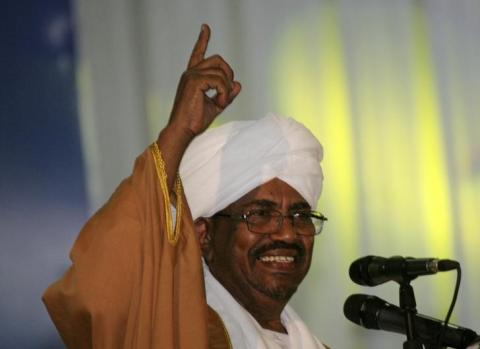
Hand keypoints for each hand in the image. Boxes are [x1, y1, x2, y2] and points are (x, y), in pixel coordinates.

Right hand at [168, 24, 240, 138]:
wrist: (183, 131)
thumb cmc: (195, 121)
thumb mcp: (215, 105)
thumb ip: (226, 94)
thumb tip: (238, 84)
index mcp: (193, 77)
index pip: (198, 53)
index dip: (203, 40)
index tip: (205, 27)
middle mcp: (191, 73)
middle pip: (218, 60)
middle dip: (229, 74)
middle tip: (227, 93)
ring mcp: (192, 76)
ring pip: (221, 72)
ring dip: (227, 89)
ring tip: (221, 102)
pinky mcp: (195, 82)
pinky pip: (220, 81)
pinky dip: (224, 93)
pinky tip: (220, 103)